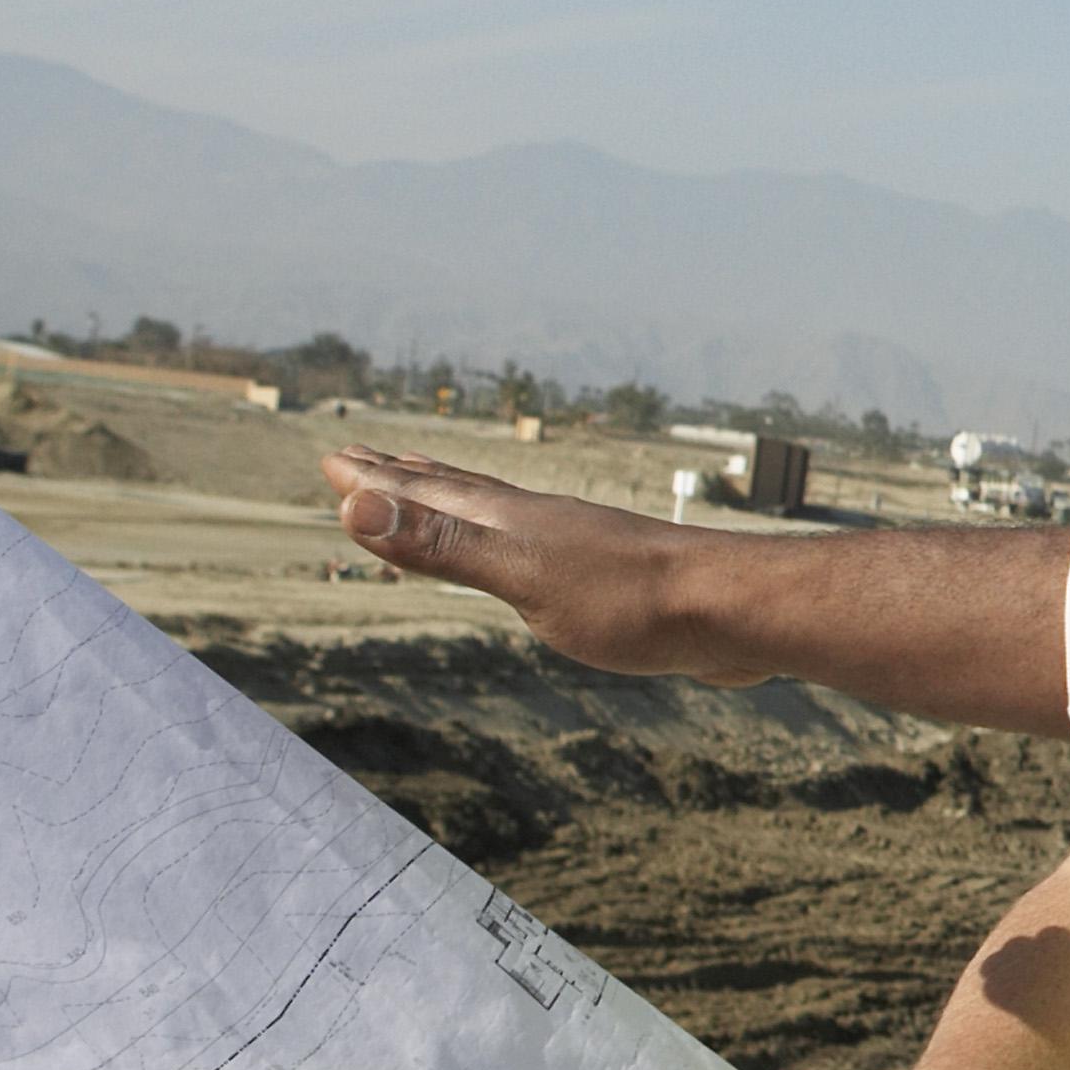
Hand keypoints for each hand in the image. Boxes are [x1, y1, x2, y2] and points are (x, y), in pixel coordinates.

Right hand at [323, 452, 762, 676]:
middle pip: (458, 495)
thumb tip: (353, 503)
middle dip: (406, 480)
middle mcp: (539, 524)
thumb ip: (443, 547)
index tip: (334, 458)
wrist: (735, 611)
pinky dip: (503, 547)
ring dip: (454, 507)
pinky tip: (526, 559)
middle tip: (366, 460)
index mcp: (511, 521)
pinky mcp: (607, 581)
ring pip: (497, 520)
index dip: (377, 480)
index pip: (428, 494)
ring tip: (434, 497)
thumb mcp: (523, 577)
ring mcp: (575, 549)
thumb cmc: (632, 599)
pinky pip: (533, 554)